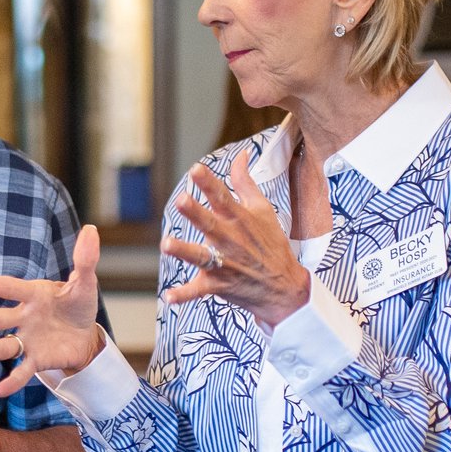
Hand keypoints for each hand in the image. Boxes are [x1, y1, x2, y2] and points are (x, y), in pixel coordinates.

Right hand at [0, 224, 105, 397]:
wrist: (84, 335)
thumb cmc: (77, 305)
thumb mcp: (85, 283)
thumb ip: (85, 260)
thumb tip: (91, 229)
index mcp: (33, 295)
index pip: (10, 288)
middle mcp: (24, 317)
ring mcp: (28, 340)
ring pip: (3, 346)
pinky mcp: (36, 360)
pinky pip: (22, 371)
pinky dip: (11, 382)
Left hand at [166, 151, 309, 327]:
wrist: (284, 287)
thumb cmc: (270, 244)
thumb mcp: (262, 210)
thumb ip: (245, 182)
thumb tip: (240, 154)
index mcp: (239, 219)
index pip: (222, 196)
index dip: (208, 182)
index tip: (195, 169)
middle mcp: (230, 240)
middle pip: (210, 223)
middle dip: (195, 213)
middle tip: (181, 200)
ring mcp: (224, 263)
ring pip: (201, 256)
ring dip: (184, 251)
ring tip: (166, 244)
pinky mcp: (218, 285)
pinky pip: (198, 291)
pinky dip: (184, 295)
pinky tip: (168, 297)